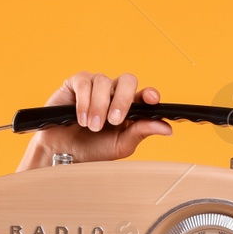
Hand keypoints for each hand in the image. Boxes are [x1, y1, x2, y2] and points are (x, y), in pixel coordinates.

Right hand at [15, 72, 172, 171]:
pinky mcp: (76, 83)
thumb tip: (167, 128)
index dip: (149, 94)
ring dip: (99, 107)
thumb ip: (142, 132)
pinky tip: (81, 119)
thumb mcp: (121, 144)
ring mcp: (95, 86)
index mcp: (130, 106)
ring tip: (92, 127)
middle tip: (114, 121)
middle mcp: (114, 92)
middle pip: (127, 80)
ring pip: (103, 82)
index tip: (152, 99)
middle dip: (122, 99)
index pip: (144, 94)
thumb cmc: (94, 149)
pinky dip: (84, 102)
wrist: (65, 153)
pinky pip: (84, 83)